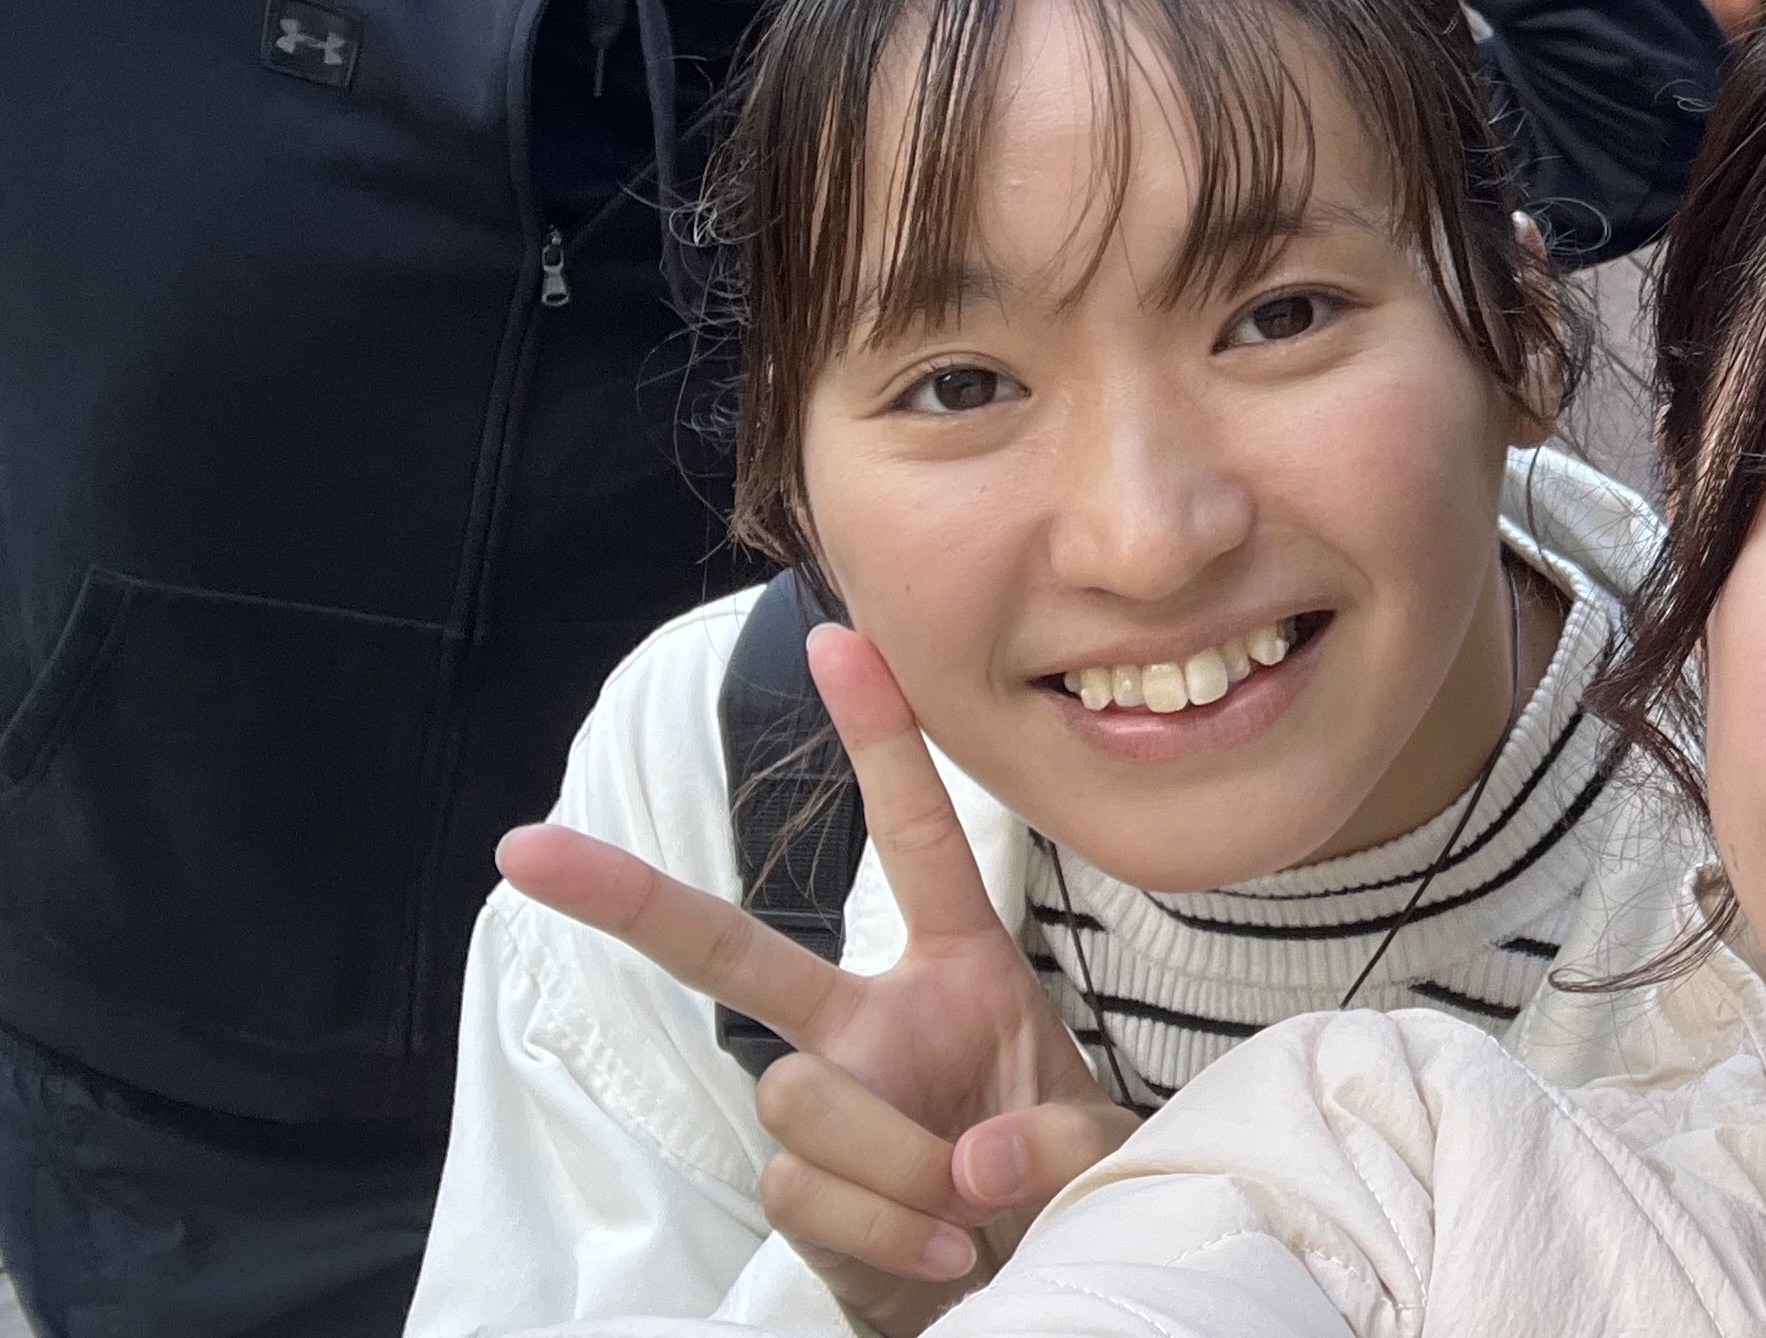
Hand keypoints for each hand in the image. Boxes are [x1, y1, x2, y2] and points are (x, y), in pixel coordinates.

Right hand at [497, 625, 1135, 1332]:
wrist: (1029, 1279)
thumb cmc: (1064, 1185)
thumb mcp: (1094, 1146)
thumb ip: (1048, 1141)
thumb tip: (968, 1159)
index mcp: (959, 972)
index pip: (918, 839)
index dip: (880, 740)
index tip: (837, 638)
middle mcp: (872, 1023)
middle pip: (735, 951)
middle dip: (630, 898)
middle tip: (523, 848)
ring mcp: (827, 1103)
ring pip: (797, 1095)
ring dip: (893, 1163)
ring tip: (967, 1211)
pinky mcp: (797, 1188)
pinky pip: (803, 1187)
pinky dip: (883, 1229)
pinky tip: (939, 1255)